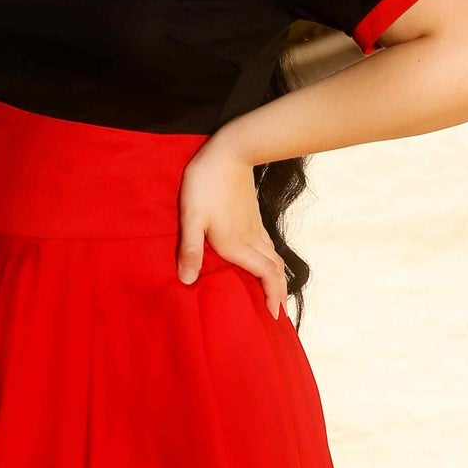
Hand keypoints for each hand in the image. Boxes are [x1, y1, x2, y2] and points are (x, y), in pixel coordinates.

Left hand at [177, 132, 287, 318]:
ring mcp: (255, 228)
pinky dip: (272, 263)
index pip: (265, 276)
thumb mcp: (191, 216)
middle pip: (275, 271)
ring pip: (274, 259)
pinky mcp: (254, 217)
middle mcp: (251, 239)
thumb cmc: (206, 183)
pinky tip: (266, 263)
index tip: (274, 317)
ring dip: (278, 279)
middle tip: (279, 314)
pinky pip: (269, 247)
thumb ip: (191, 249)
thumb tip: (187, 281)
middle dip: (279, 293)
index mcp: (236, 244)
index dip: (272, 297)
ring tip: (276, 294)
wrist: (231, 150)